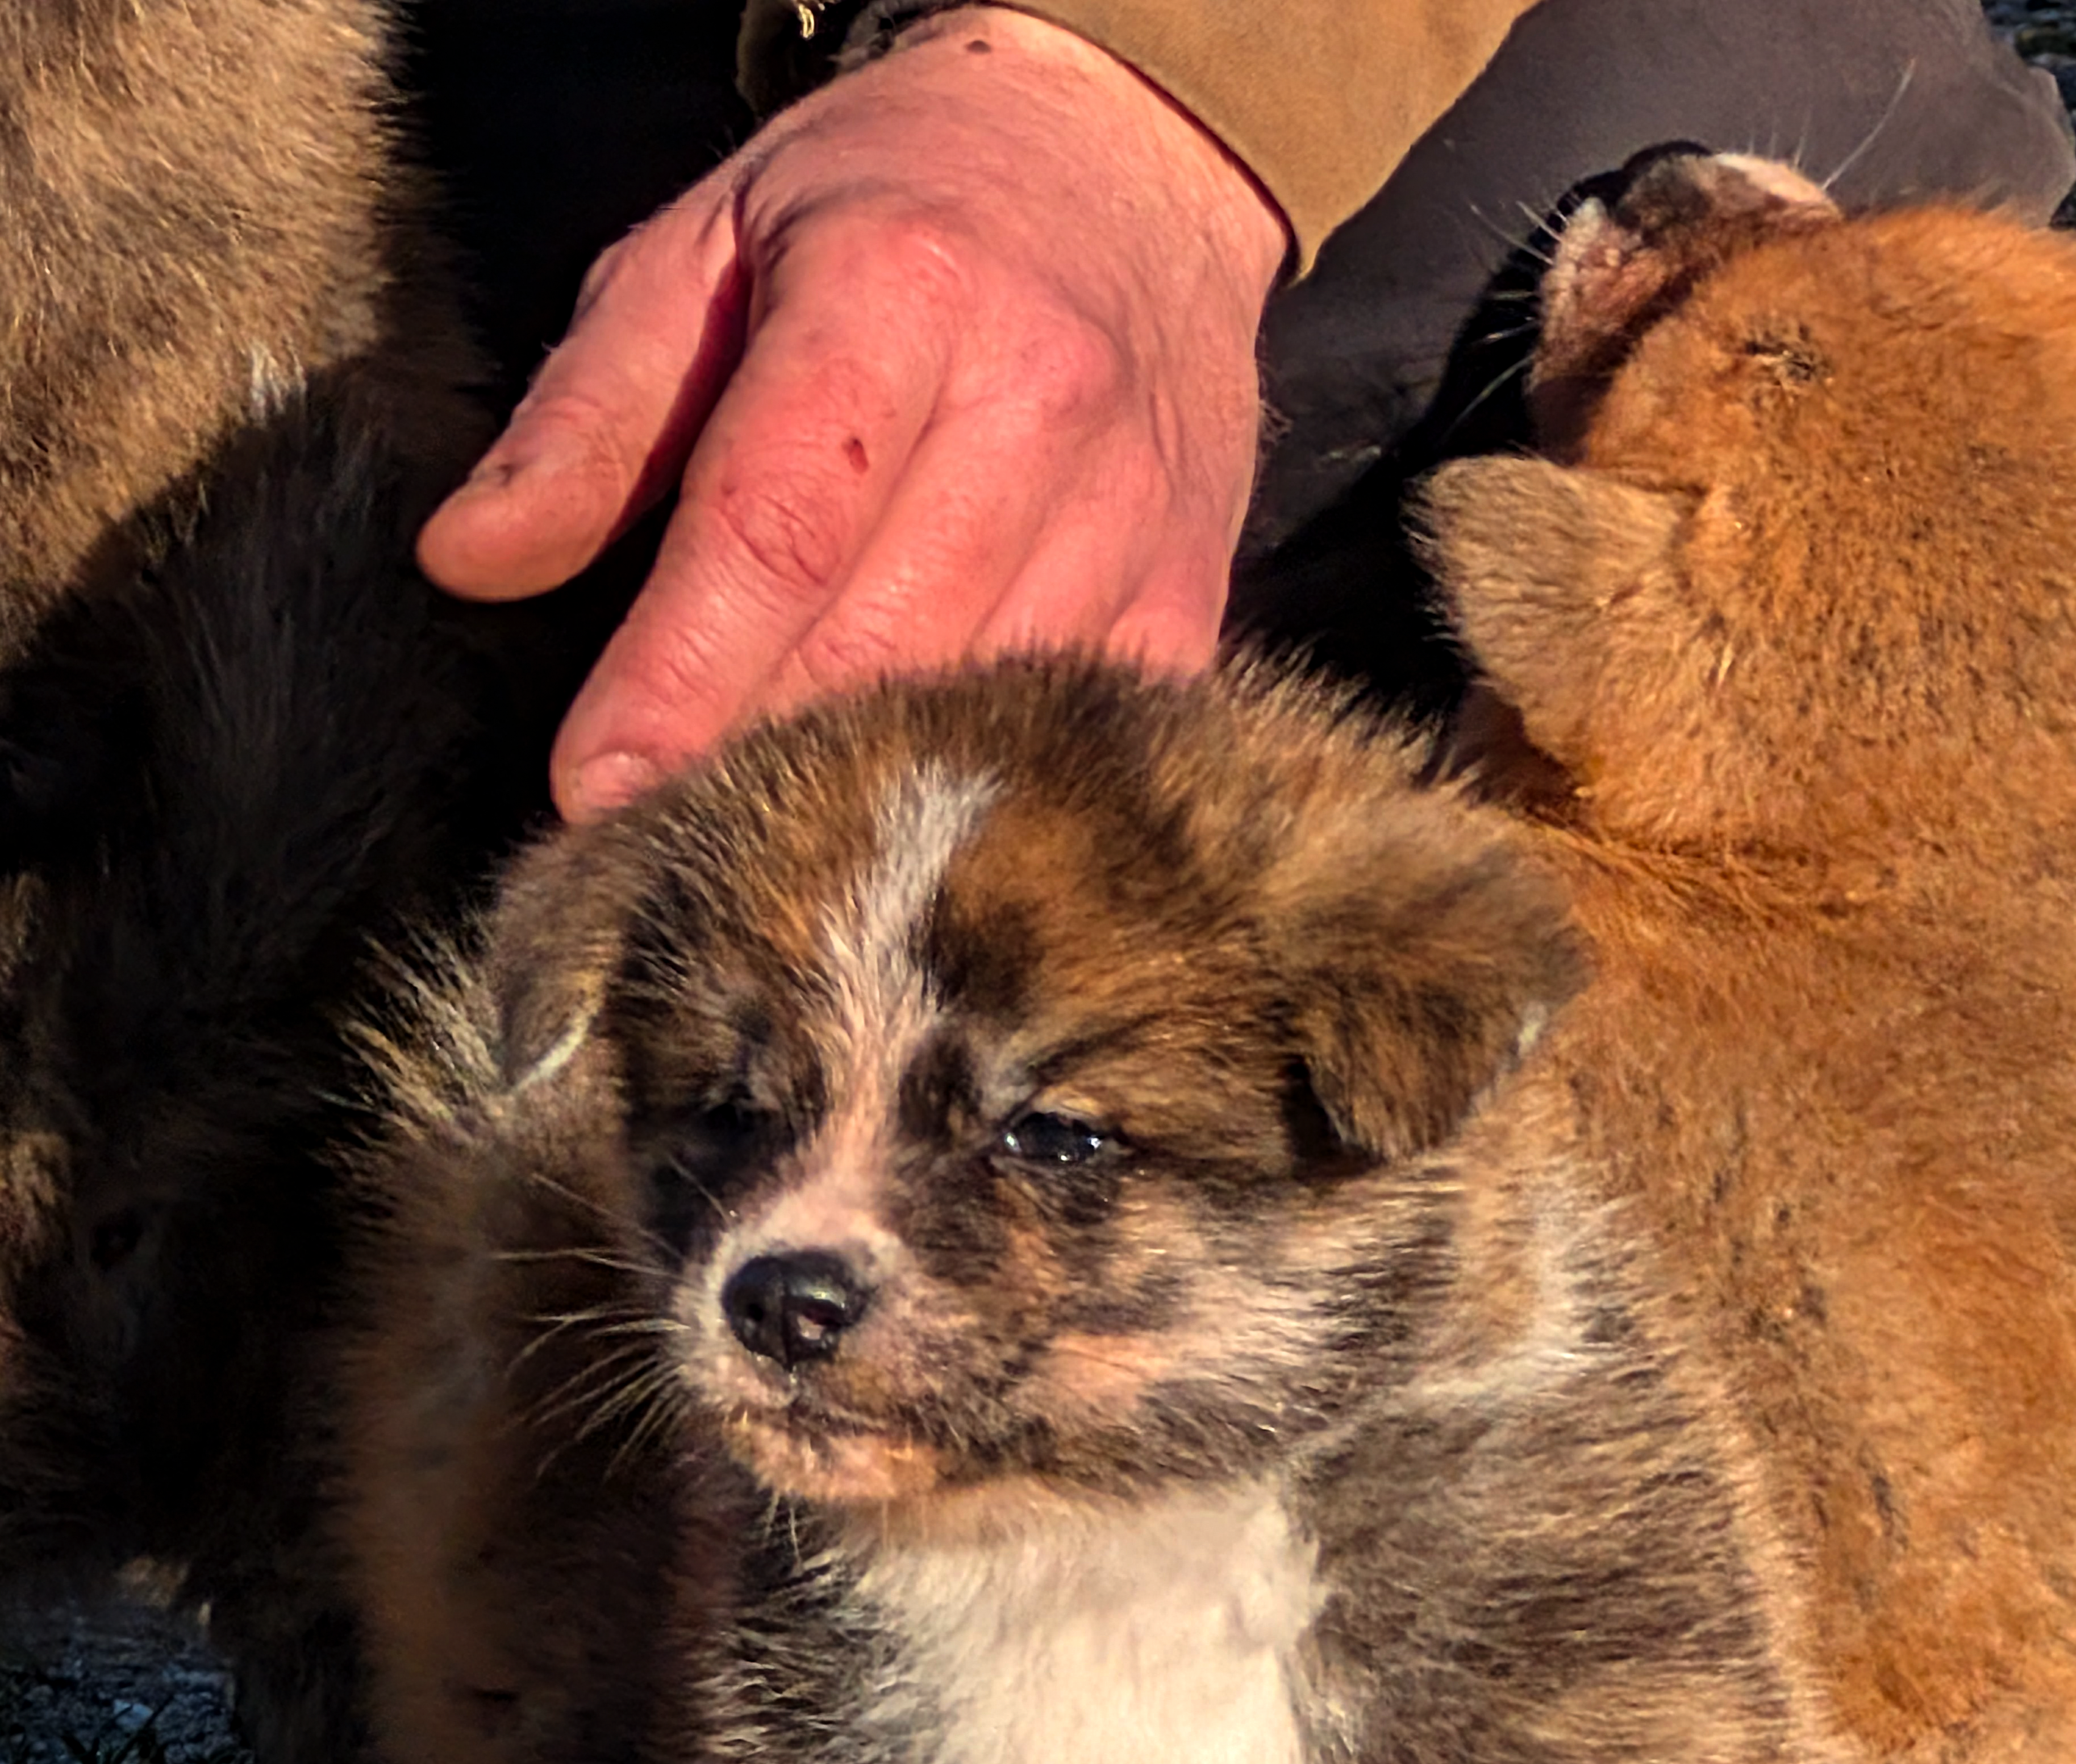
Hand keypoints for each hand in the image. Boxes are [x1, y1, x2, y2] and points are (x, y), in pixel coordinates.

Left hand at [418, 8, 1286, 820]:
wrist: (1134, 170)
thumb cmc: (888, 213)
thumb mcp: (706, 250)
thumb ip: (589, 413)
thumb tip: (467, 563)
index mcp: (900, 293)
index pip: (775, 528)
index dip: (677, 680)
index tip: (594, 795)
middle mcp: (1038, 406)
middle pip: (875, 648)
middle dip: (750, 766)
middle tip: (655, 850)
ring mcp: (1131, 517)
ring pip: (976, 715)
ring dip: (861, 798)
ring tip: (766, 856)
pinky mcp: (1185, 597)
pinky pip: (1075, 740)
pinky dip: (984, 792)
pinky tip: (908, 821)